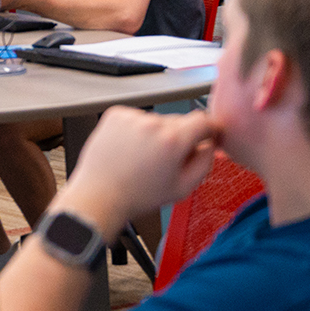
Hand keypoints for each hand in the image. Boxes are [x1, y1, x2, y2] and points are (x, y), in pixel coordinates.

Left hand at [56, 107, 220, 239]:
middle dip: (180, 137)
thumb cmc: (138, 195)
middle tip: (167, 160)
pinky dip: (137, 130)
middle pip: (179, 121)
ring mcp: (132, 117)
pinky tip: (130, 149)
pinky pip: (137, 118)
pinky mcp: (115, 114)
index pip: (203, 120)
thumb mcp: (184, 187)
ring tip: (142, 157)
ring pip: (157, 120)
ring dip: (156, 134)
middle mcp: (152, 123)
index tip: (208, 135)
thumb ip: (205, 162)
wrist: (99, 194)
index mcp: (173, 140)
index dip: (209, 129)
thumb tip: (210, 144)